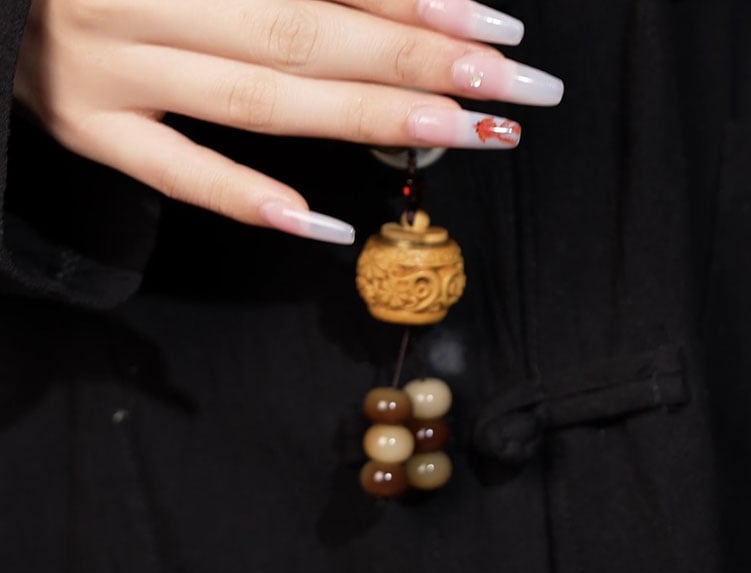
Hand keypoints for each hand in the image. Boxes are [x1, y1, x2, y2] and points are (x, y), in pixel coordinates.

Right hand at [14, 0, 562, 243]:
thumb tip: (398, 7)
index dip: (415, 4)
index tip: (496, 30)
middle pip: (307, 36)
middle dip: (421, 65)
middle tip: (515, 89)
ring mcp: (110, 70)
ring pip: (259, 100)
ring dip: (366, 122)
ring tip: (458, 136)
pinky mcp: (87, 129)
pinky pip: (176, 174)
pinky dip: (248, 198)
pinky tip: (325, 223)